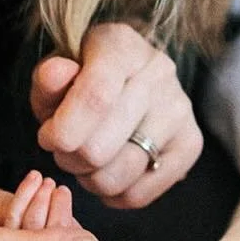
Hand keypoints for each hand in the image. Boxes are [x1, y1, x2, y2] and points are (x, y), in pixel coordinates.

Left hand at [31, 21, 203, 208]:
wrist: (125, 82)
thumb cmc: (81, 81)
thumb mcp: (56, 74)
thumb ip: (49, 78)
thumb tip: (56, 74)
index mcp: (121, 45)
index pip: (96, 96)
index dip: (64, 130)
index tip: (48, 138)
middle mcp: (159, 71)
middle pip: (102, 145)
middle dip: (69, 158)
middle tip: (65, 149)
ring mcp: (180, 107)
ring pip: (120, 174)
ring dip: (90, 179)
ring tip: (85, 162)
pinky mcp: (191, 142)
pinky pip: (140, 193)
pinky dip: (114, 195)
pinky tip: (108, 173)